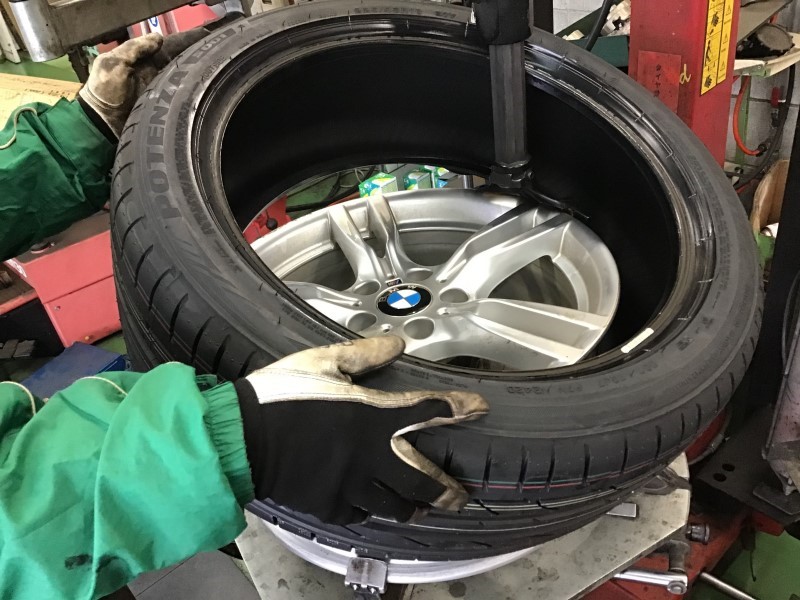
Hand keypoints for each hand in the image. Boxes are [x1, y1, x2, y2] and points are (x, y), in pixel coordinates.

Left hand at [78, 29, 207, 137]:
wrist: (101, 126)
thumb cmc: (102, 93)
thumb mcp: (112, 64)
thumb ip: (134, 49)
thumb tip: (159, 38)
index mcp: (144, 59)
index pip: (171, 45)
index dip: (188, 40)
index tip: (206, 37)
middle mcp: (157, 73)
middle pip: (184, 62)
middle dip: (200, 57)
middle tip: (218, 55)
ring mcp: (164, 91)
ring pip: (187, 80)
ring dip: (201, 76)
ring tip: (219, 71)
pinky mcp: (167, 109)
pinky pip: (185, 99)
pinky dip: (195, 94)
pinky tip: (208, 91)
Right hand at [234, 337, 488, 524]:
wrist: (240, 436)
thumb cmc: (278, 394)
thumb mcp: (321, 362)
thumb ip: (363, 355)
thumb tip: (396, 343)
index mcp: (369, 414)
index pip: (426, 410)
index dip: (457, 408)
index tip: (478, 409)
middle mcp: (368, 455)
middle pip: (421, 480)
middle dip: (446, 490)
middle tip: (459, 496)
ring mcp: (350, 484)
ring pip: (395, 505)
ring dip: (415, 506)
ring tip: (423, 508)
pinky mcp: (329, 504)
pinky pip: (359, 512)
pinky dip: (369, 508)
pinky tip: (371, 504)